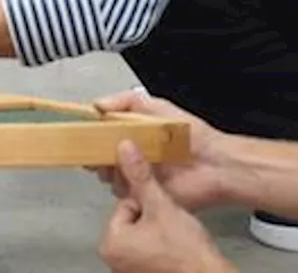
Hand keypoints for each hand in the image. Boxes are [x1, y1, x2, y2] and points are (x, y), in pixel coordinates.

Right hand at [90, 89, 228, 210]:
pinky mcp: (144, 196)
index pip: (101, 135)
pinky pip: (123, 195)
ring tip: (123, 163)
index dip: (89, 134)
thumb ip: (126, 101)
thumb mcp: (158, 107)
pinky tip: (133, 178)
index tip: (82, 132)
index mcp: (133, 135)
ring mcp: (137, 178)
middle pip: (99, 157)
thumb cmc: (190, 135)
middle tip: (100, 150)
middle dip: (95, 154)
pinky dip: (124, 188)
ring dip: (111, 171)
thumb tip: (97, 104)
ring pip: (109, 177)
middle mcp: (132, 157)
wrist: (215, 164)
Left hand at [99, 141, 237, 272]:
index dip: (148, 204)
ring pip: (141, 235)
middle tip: (171, 226)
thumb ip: (141, 176)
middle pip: (131, 220)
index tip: (164, 212)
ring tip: (175, 237)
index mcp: (110, 243)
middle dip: (151, 218)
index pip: (125, 206)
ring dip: (156, 231)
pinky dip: (160, 247)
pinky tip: (176, 249)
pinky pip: (148, 251)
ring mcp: (127, 270)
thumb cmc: (185, 248)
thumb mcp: (161, 205)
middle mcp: (113, 260)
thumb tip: (125, 147)